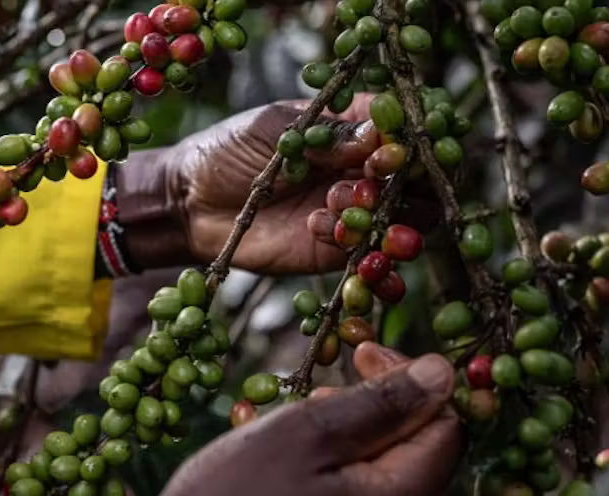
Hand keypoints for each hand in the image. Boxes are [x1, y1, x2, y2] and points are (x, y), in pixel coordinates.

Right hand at [11, 343, 461, 495]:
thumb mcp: (306, 434)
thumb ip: (382, 404)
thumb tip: (445, 375)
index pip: (445, 428)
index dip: (413, 382)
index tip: (359, 353)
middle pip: (417, 452)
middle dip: (378, 407)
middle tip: (320, 388)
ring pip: (383, 474)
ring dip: (351, 434)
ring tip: (297, 420)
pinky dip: (333, 467)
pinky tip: (288, 458)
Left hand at [114, 95, 387, 273]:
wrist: (192, 203)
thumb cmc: (230, 151)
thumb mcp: (274, 130)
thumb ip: (325, 135)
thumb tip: (376, 139)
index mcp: (351, 128)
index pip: (402, 129)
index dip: (408, 139)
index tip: (391, 148)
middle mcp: (362, 170)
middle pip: (417, 178)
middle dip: (405, 182)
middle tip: (370, 184)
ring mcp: (355, 212)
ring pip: (406, 219)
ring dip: (384, 215)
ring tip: (336, 206)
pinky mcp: (338, 252)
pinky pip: (370, 254)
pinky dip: (356, 245)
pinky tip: (316, 228)